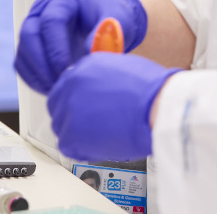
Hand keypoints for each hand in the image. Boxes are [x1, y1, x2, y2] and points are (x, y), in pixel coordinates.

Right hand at [14, 0, 147, 93]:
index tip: (67, 70)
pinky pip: (23, 65)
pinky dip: (34, 80)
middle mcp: (42, 10)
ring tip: (59, 89)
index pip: (50, 21)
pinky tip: (54, 89)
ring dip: (37, 74)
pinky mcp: (32, 46)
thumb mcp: (118, 19)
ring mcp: (34, 28)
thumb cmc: (114, 17)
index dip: (56, 47)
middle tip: (59, 83)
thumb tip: (89, 53)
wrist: (109, 23)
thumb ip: (107, 33)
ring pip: (23, 52)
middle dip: (42, 62)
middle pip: (29, 34)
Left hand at [48, 53, 178, 161]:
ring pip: (61, 126)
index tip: (85, 109)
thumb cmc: (153, 91)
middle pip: (58, 104)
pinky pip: (67, 146)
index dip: (77, 100)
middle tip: (90, 126)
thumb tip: (103, 88)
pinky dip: (81, 150)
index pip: (67, 85)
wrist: (159, 107)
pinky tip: (99, 146)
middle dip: (72, 116)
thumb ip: (105, 78)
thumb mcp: (126, 68)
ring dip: (77, 134)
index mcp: (86, 66)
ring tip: (100, 137)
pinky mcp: (72, 133)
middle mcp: (72, 83)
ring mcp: (70, 108)